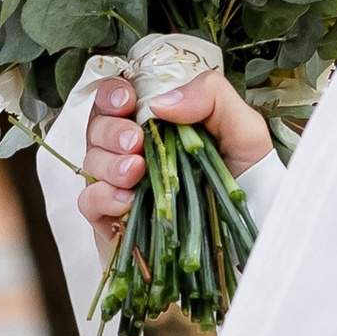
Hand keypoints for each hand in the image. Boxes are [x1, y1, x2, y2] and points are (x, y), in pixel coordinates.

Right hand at [78, 69, 275, 253]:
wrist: (247, 241)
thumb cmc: (247, 183)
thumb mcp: (244, 130)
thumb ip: (211, 97)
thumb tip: (160, 102)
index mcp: (160, 123)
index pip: (119, 97)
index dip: (113, 94)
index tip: (127, 101)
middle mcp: (136, 150)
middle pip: (98, 126)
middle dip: (111, 130)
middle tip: (135, 142)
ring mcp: (122, 184)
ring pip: (92, 161)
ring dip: (108, 163)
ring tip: (135, 173)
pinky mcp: (113, 218)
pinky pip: (88, 200)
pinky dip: (102, 196)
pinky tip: (127, 200)